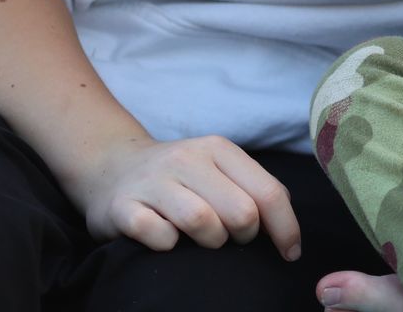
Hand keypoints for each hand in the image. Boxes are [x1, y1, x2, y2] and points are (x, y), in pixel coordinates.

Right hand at [71, 133, 302, 258]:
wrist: (112, 167)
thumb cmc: (178, 178)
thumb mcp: (218, 168)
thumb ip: (252, 187)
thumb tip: (288, 219)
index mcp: (219, 149)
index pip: (269, 192)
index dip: (286, 228)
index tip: (290, 253)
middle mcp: (187, 159)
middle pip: (241, 212)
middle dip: (244, 236)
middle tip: (231, 239)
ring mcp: (153, 182)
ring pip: (203, 222)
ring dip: (210, 242)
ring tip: (201, 240)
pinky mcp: (122, 207)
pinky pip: (159, 236)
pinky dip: (168, 246)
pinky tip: (166, 240)